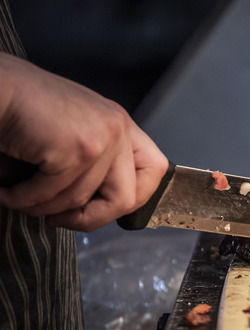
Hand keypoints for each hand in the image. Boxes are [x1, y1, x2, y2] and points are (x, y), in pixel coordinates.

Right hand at [0, 52, 167, 230]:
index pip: (155, 170)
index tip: (100, 208)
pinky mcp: (77, 150)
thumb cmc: (24, 109)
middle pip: (126, 199)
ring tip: (20, 198)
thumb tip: (102, 209)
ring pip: (80, 202)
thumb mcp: (75, 131)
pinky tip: (7, 192)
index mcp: (120, 124)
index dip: (133, 198)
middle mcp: (118, 128)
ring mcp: (101, 138)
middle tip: (57, 218)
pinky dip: (22, 200)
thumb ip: (96, 162)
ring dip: (43, 208)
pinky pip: (51, 196)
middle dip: (88, 220)